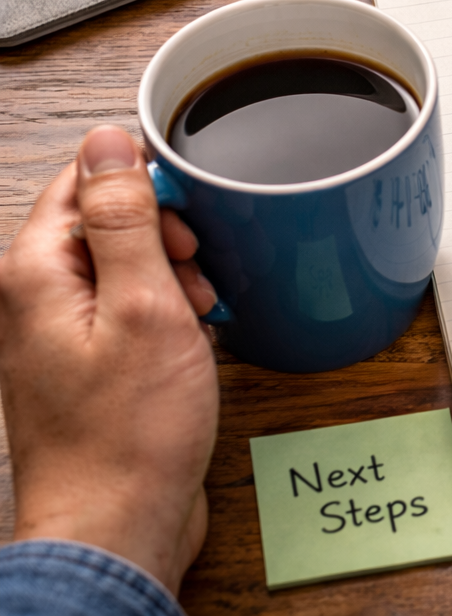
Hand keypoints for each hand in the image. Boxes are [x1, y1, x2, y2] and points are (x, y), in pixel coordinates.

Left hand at [0, 126, 219, 592]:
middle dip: (166, 235)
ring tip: (200, 311)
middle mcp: (38, 299)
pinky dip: (169, 315)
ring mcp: (62, 335)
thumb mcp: (145, 307)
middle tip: (196, 272)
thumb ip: (126, 219)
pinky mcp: (90, 365)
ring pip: (125, 267)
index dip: (144, 183)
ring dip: (173, 277)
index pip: (82, 181)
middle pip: (104, 223)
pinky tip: (194, 339)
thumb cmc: (130, 432)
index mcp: (37, 273)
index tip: (191, 210)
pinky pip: (132, 311)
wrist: (117, 524)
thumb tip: (109, 141)